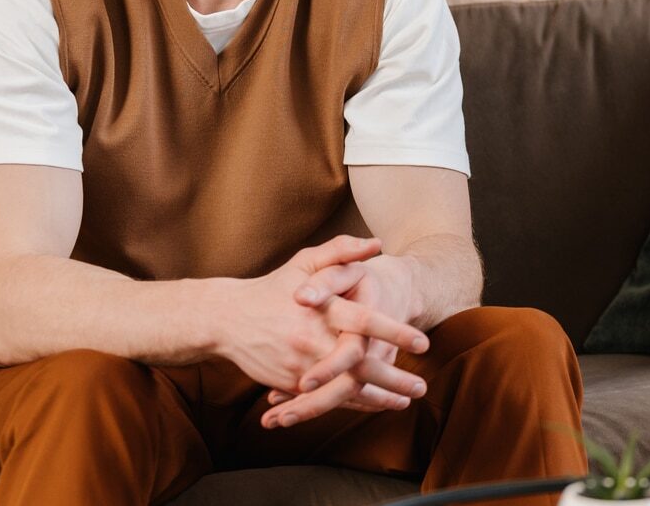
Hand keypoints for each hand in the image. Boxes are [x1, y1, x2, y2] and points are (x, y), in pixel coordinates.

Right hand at [211, 236, 423, 419]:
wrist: (227, 319)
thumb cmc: (274, 287)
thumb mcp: (305, 261)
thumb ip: (341, 251)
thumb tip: (377, 244)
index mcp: (321, 310)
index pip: (364, 322)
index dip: (394, 333)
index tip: (422, 343)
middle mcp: (312, 341)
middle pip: (359, 365)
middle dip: (393, 378)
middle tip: (422, 386)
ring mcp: (301, 366)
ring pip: (345, 389)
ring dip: (377, 398)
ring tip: (405, 400)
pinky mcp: (292, 383)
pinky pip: (326, 398)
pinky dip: (352, 404)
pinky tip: (376, 405)